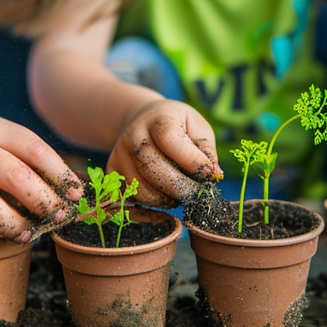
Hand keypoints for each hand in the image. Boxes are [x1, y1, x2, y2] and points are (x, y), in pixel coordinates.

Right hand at [0, 105, 82, 241]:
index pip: (36, 150)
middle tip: (57, 216)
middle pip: (15, 177)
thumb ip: (30, 156)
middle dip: (43, 202)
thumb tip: (71, 191)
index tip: (75, 195)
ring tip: (27, 233)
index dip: (60, 175)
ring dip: (11, 225)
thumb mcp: (2, 132)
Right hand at [107, 99, 221, 206]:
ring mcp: (119, 155)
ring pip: (141, 189)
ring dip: (166, 199)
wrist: (142, 119)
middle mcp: (133, 136)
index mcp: (158, 119)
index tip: (209, 174)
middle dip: (180, 187)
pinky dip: (150, 207)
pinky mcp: (112, 172)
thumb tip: (214, 175)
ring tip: (181, 194)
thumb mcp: (197, 127)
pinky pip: (130, 199)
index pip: (171, 141)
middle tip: (196, 194)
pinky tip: (165, 200)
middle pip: (153, 168)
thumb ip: (206, 150)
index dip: (192, 161)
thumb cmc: (178, 126)